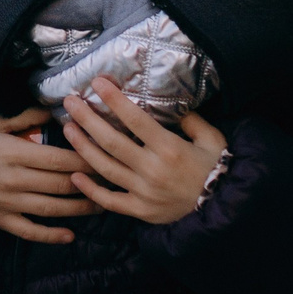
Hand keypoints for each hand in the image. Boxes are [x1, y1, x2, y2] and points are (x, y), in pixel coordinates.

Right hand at [0, 107, 101, 244]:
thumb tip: (56, 112)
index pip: (58, 159)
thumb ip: (26, 116)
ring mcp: (7, 202)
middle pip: (60, 184)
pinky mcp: (1, 219)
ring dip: (78, 209)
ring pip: (51, 209)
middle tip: (110, 181)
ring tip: (100, 206)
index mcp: (14, 153)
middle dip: (89, 183)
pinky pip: (29, 231)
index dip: (84, 161)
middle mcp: (12, 180)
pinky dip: (50, 236)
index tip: (104, 159)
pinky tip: (70, 236)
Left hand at [60, 80, 228, 226]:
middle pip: (111, 141)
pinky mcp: (140, 210)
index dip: (114, 100)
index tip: (97, 83)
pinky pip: (110, 201)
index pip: (135, 120)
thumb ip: (192, 121)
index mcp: (170, 148)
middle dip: (87, 119)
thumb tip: (174, 106)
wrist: (224, 207)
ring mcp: (144, 192)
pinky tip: (74, 176)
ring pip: (105, 167)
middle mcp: (152, 169)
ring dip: (83, 147)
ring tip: (68, 128)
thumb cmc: (217, 169)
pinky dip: (90, 190)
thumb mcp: (213, 139)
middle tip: (69, 102)